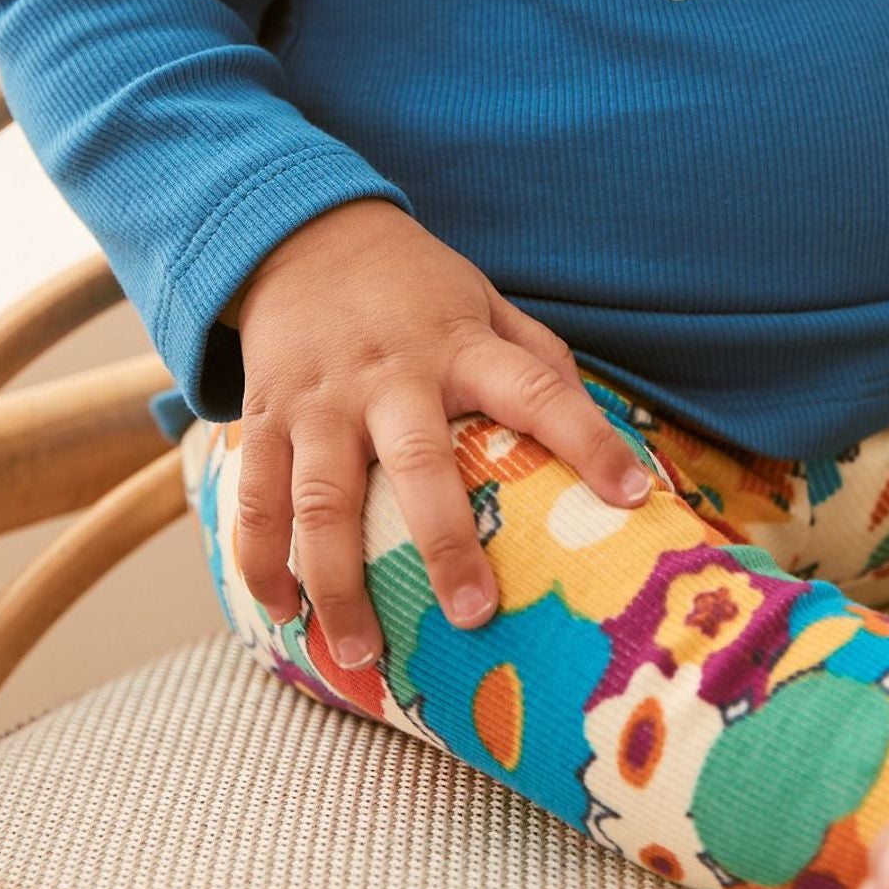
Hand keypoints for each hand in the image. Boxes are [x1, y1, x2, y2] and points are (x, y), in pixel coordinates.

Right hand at [222, 199, 652, 665]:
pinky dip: (262, 562)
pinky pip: (256, 497)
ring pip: (322, 499)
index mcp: (461, 345)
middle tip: (473, 614)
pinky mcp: (266, 414)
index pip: (539, 390)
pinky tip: (283, 613)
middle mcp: (391, 375)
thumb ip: (540, 363)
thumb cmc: (416, 288)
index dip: (589, 440)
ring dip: (338, 583)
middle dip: (444, 543)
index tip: (632, 495)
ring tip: (364, 655)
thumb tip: (611, 435)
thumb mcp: (486, 303)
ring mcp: (321, 399)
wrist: (303, 233)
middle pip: (418, 463)